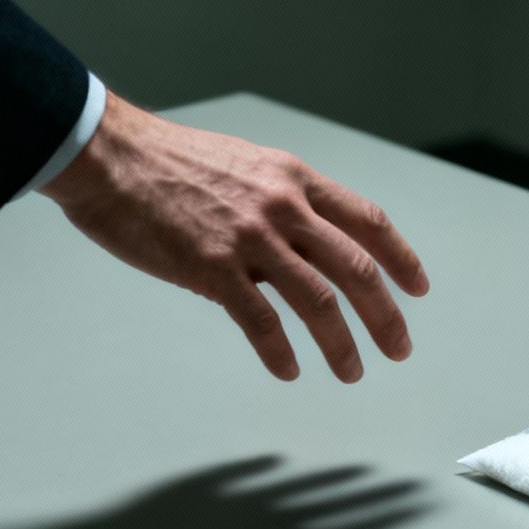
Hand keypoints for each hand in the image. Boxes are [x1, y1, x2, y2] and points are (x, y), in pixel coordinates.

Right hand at [39, 94, 429, 381]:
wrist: (110, 155)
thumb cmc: (169, 160)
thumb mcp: (245, 164)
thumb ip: (281, 201)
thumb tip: (302, 245)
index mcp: (295, 179)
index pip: (368, 221)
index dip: (400, 258)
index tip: (417, 288)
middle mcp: (284, 207)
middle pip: (357, 268)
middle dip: (386, 315)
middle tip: (400, 349)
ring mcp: (251, 239)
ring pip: (319, 301)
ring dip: (343, 344)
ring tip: (353, 372)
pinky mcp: (213, 268)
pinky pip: (261, 321)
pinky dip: (280, 351)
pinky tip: (289, 371)